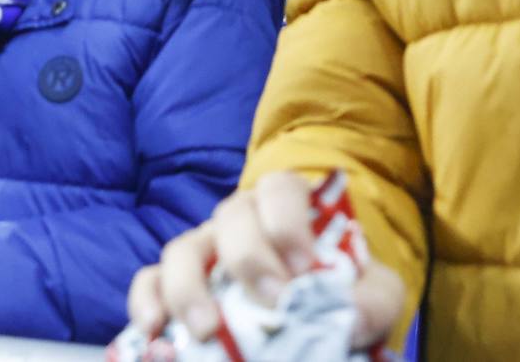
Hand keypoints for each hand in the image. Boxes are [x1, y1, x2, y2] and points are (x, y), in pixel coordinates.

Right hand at [127, 171, 404, 348]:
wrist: (312, 308)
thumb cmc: (339, 288)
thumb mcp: (372, 290)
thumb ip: (372, 297)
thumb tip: (351, 317)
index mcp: (285, 206)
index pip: (280, 189)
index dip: (289, 224)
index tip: (306, 270)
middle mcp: (238, 219)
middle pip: (230, 218)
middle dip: (249, 259)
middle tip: (272, 304)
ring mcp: (202, 248)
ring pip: (181, 250)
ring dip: (190, 289)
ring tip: (206, 330)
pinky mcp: (173, 282)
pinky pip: (148, 281)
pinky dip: (146, 303)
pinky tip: (156, 331)